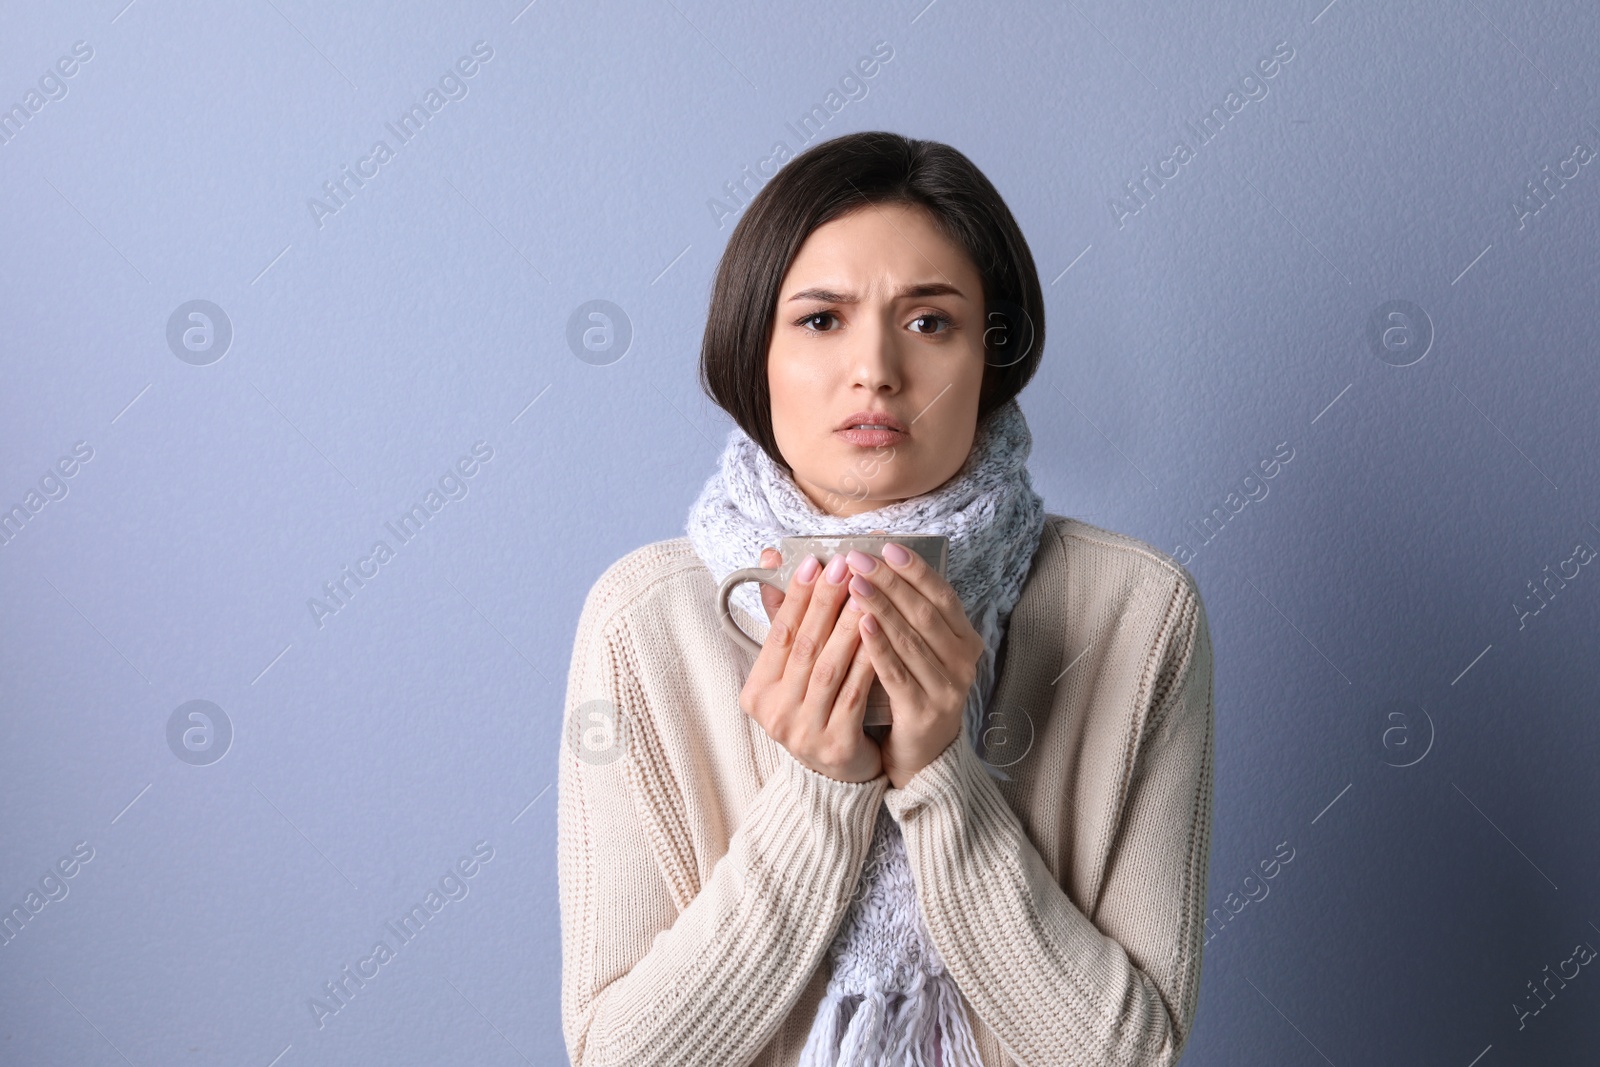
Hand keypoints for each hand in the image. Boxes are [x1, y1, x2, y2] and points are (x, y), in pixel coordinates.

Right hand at [738, 548, 883, 783]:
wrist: (839, 776)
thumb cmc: (818, 709)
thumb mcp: (796, 672)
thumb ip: (788, 622)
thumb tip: (772, 561)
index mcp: (757, 692)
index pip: (778, 633)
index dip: (795, 596)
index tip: (813, 561)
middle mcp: (774, 712)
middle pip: (804, 646)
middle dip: (825, 602)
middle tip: (844, 565)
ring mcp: (803, 731)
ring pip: (830, 667)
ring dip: (849, 625)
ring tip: (866, 592)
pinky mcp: (835, 745)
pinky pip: (855, 693)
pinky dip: (868, 659)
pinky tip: (882, 634)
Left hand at [842, 544, 984, 788]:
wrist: (923, 757)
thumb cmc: (913, 691)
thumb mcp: (915, 650)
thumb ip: (900, 613)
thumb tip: (867, 565)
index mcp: (965, 639)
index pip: (941, 595)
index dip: (915, 569)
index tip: (886, 546)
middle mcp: (964, 661)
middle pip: (924, 612)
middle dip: (890, 581)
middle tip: (858, 558)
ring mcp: (948, 688)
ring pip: (911, 639)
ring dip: (881, 606)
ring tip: (853, 583)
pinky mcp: (925, 712)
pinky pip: (898, 672)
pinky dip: (879, 645)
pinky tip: (860, 624)